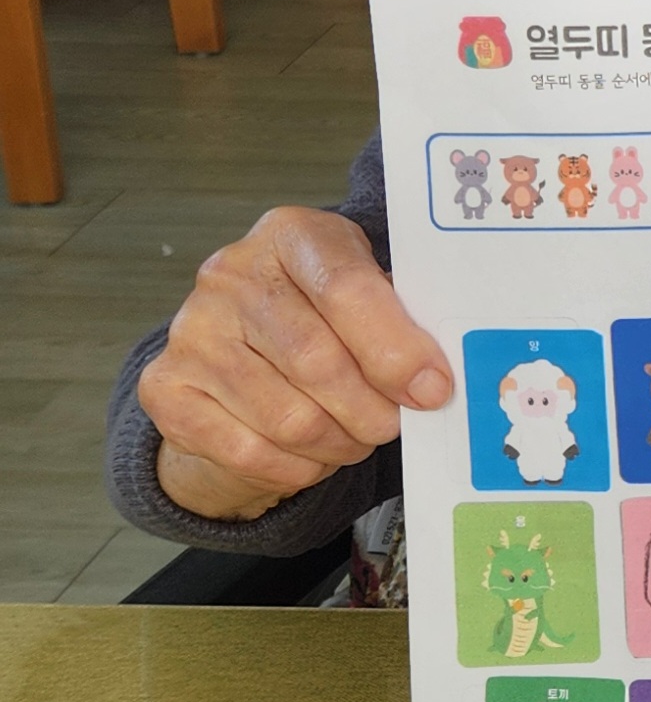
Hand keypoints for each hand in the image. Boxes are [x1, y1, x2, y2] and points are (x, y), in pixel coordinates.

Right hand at [136, 207, 452, 521]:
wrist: (242, 347)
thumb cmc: (328, 318)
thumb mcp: (371, 296)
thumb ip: (403, 325)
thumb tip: (432, 383)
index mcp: (292, 235)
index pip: (347, 289)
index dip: (396, 349)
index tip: (433, 389)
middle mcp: (230, 275)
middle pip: (318, 362)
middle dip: (373, 410)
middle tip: (394, 425)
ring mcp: (190, 331)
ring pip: (289, 418)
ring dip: (340, 442)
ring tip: (355, 436)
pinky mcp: (165, 388)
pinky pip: (250, 452)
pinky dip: (298, 466)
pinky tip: (312, 451)